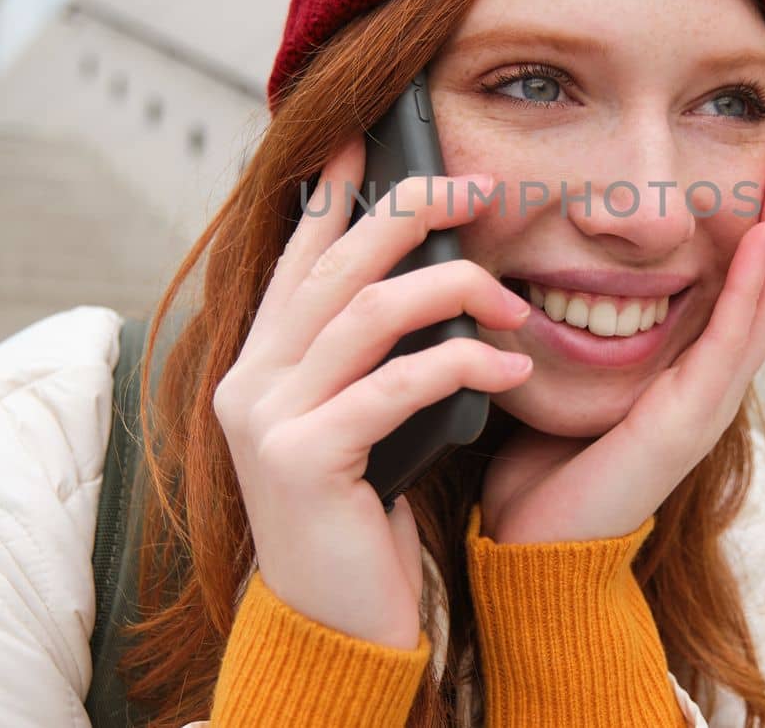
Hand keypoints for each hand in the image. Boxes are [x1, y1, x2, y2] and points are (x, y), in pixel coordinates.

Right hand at [213, 136, 535, 648]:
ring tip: (514, 299)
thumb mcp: (364, 421)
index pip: (298, 256)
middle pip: (335, 263)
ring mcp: (266, 418)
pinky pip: (394, 385)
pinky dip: (459, 364)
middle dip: (411, 211)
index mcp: (261, 363)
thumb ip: (372, 357)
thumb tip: (431, 279)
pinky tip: (508, 365)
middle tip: (480, 188)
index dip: (332, 193)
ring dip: (452, 290)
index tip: (368, 138)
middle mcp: (250, 379)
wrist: (336, 625)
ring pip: (365, 311)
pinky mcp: (303, 460)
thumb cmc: (360, 518)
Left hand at [478, 126, 764, 544]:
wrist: (531, 540)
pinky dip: (753, 286)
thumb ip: (578, 317)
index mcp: (687, 364)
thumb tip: (550, 251)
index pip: (741, 276)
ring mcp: (708, 400)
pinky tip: (763, 236)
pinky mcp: (689, 421)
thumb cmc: (540, 458)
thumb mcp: (567, 367)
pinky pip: (732, 342)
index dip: (760, 213)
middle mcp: (710, 378)